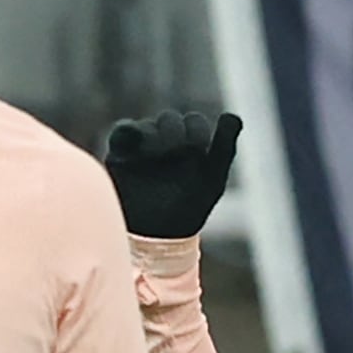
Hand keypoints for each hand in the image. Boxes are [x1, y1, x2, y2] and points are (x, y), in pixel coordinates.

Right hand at [102, 108, 241, 240]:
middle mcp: (165, 140)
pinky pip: (122, 132)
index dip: (198, 131)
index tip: (199, 151)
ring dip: (155, 136)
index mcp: (190, 144)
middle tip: (177, 149)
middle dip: (175, 131)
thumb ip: (224, 147)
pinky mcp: (119, 154)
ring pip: (147, 126)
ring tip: (158, 155)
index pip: (193, 122)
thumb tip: (232, 115)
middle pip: (169, 119)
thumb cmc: (189, 209)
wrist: (159, 237)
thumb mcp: (212, 179)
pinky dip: (129, 132)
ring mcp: (142, 146)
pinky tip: (138, 144)